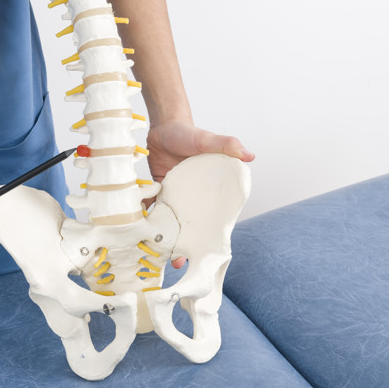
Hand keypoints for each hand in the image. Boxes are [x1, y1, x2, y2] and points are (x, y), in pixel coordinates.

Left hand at [146, 119, 254, 267]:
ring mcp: (173, 196)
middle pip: (188, 226)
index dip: (207, 237)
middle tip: (176, 262)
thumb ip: (227, 144)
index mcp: (209, 191)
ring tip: (156, 253)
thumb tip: (249, 155)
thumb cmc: (190, 133)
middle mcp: (191, 197)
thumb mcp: (207, 139)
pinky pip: (151, 208)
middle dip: (183, 244)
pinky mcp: (157, 191)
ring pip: (169, 222)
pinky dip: (146, 219)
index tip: (201, 253)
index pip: (211, 218)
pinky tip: (138, 231)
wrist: (165, 125)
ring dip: (163, 237)